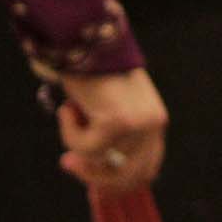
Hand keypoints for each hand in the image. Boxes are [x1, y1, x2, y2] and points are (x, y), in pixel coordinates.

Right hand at [57, 68, 168, 194]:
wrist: (85, 40)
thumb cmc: (92, 72)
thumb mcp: (109, 109)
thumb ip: (111, 137)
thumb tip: (97, 173)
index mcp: (155, 121)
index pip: (147, 170)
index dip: (118, 181)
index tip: (92, 180)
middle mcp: (153, 124)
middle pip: (129, 177)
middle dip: (94, 176)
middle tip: (67, 162)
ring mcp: (138, 125)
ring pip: (99, 162)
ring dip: (75, 143)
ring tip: (70, 113)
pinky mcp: (117, 122)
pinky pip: (85, 148)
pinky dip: (69, 131)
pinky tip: (69, 107)